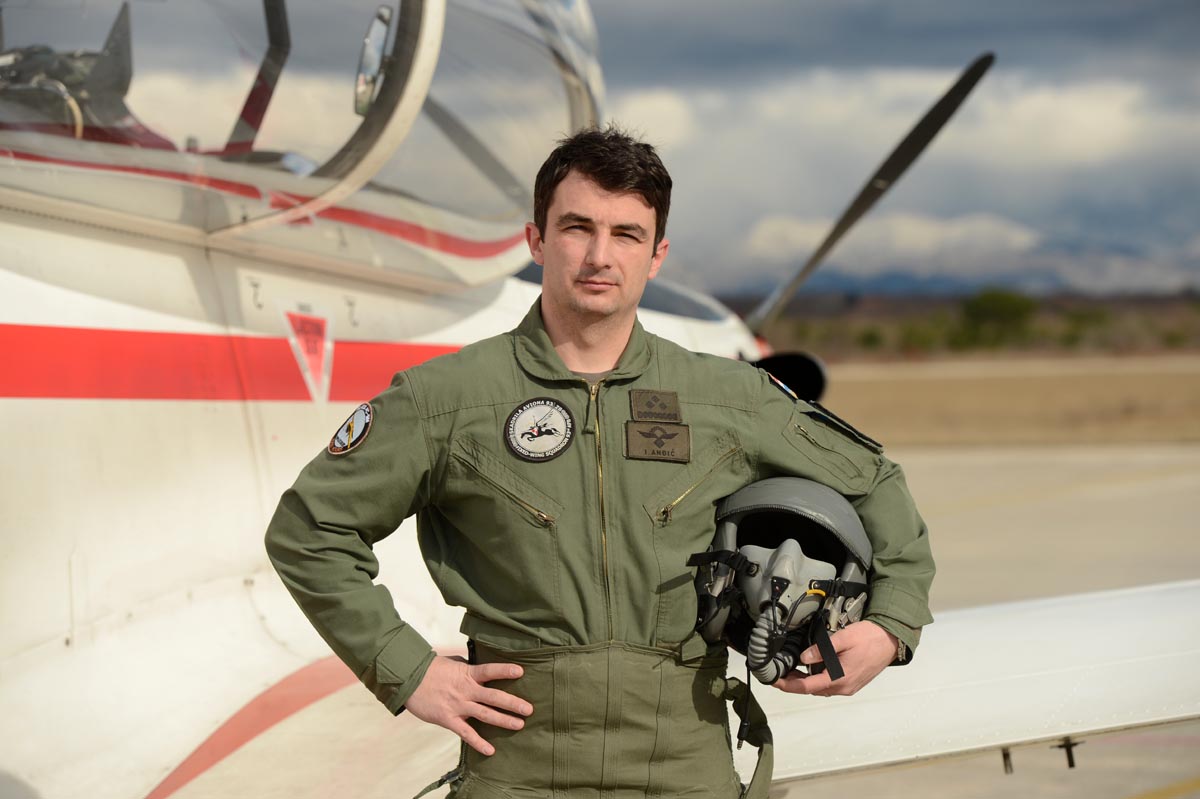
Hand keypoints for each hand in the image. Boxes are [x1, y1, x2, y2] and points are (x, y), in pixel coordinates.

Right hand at [404, 655, 532, 755]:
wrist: (408, 679)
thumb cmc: (431, 669)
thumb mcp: (452, 662)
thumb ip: (466, 666)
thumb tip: (477, 667)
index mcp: (467, 674)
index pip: (489, 670)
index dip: (505, 671)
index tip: (521, 672)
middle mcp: (465, 690)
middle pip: (494, 696)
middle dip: (513, 703)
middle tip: (530, 709)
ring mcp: (458, 705)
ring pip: (485, 714)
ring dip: (503, 720)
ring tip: (519, 725)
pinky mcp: (448, 719)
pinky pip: (466, 733)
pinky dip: (478, 742)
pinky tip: (490, 750)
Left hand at [772, 621, 897, 696]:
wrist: (891, 640)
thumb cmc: (869, 638)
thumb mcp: (842, 639)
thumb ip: (821, 650)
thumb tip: (803, 659)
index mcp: (839, 678)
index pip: (807, 687)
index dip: (788, 685)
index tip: (774, 681)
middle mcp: (844, 687)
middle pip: (813, 690)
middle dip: (794, 683)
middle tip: (779, 673)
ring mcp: (849, 686)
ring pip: (821, 688)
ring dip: (806, 682)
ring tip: (792, 670)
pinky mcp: (853, 682)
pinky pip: (831, 685)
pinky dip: (818, 679)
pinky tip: (812, 669)